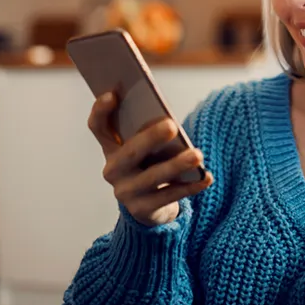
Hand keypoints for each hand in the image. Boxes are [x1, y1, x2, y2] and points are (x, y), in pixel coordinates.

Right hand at [87, 92, 212, 226]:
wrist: (149, 206)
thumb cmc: (151, 164)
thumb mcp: (146, 148)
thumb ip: (150, 132)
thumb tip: (169, 121)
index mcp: (111, 148)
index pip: (98, 127)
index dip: (101, 111)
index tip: (112, 94)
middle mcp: (113, 170)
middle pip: (130, 152)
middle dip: (150, 138)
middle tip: (172, 125)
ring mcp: (126, 192)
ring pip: (153, 177)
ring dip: (176, 165)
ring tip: (198, 154)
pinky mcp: (143, 210)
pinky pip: (170, 196)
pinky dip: (191, 186)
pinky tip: (206, 176)